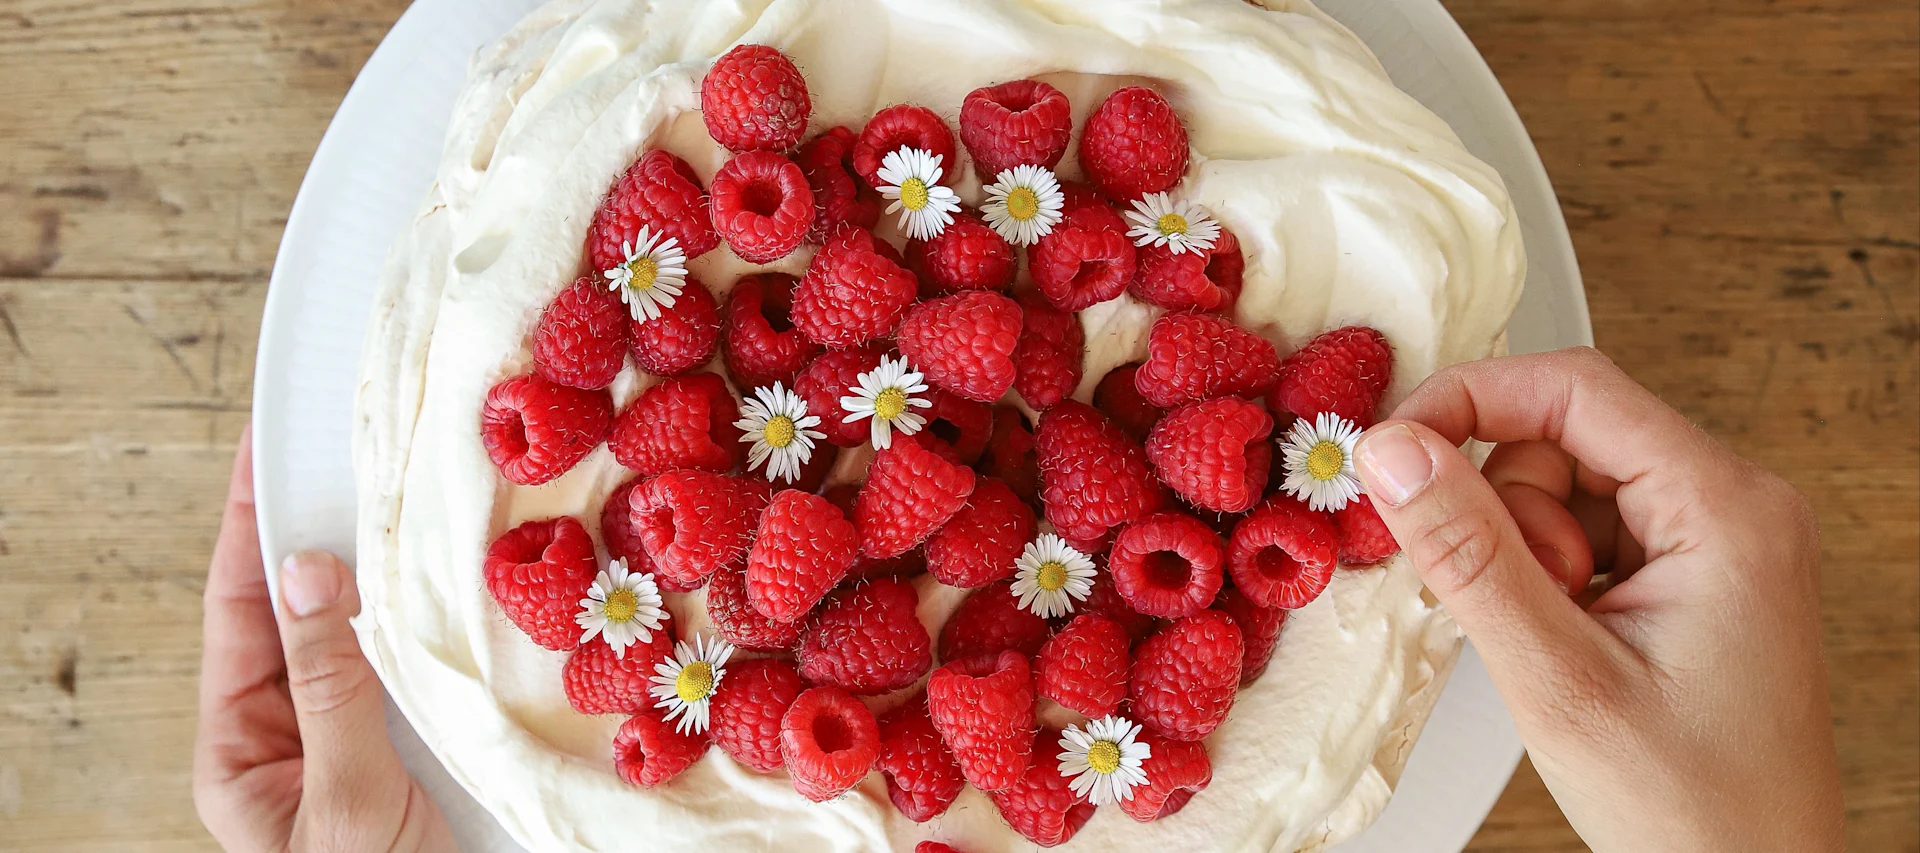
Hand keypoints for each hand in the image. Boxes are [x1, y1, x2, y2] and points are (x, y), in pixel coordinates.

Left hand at [193, 427, 454, 852]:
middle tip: (343, 450)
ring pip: (360, 630)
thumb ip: (330, 688)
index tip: (262, 454)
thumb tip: (311, 574)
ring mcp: (357, 734)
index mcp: (244, 751)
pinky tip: (449, 576)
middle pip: (297, 610)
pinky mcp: (417, 741)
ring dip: (380, 568)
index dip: (248, 529)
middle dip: (316, 531)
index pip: (237, 614)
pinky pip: (413, 662)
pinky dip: (426, 614)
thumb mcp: (347, 799)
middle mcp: (294, 734)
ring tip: (399, 497)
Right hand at [1352, 348, 1844, 852]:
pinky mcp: (1689, 573)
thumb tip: (1394, 452)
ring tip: (1552, 640)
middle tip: (1518, 606)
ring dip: (1525, 551)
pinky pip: (1583, 530)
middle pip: (1565, 436)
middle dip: (1508, 510)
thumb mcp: (1557, 678)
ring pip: (1564, 485)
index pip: (1576, 390)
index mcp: (1727, 509)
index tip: (1392, 449)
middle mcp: (1733, 505)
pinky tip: (1560, 639)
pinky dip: (1544, 577)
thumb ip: (1470, 555)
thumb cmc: (1691, 807)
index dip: (1470, 402)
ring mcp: (1714, 540)